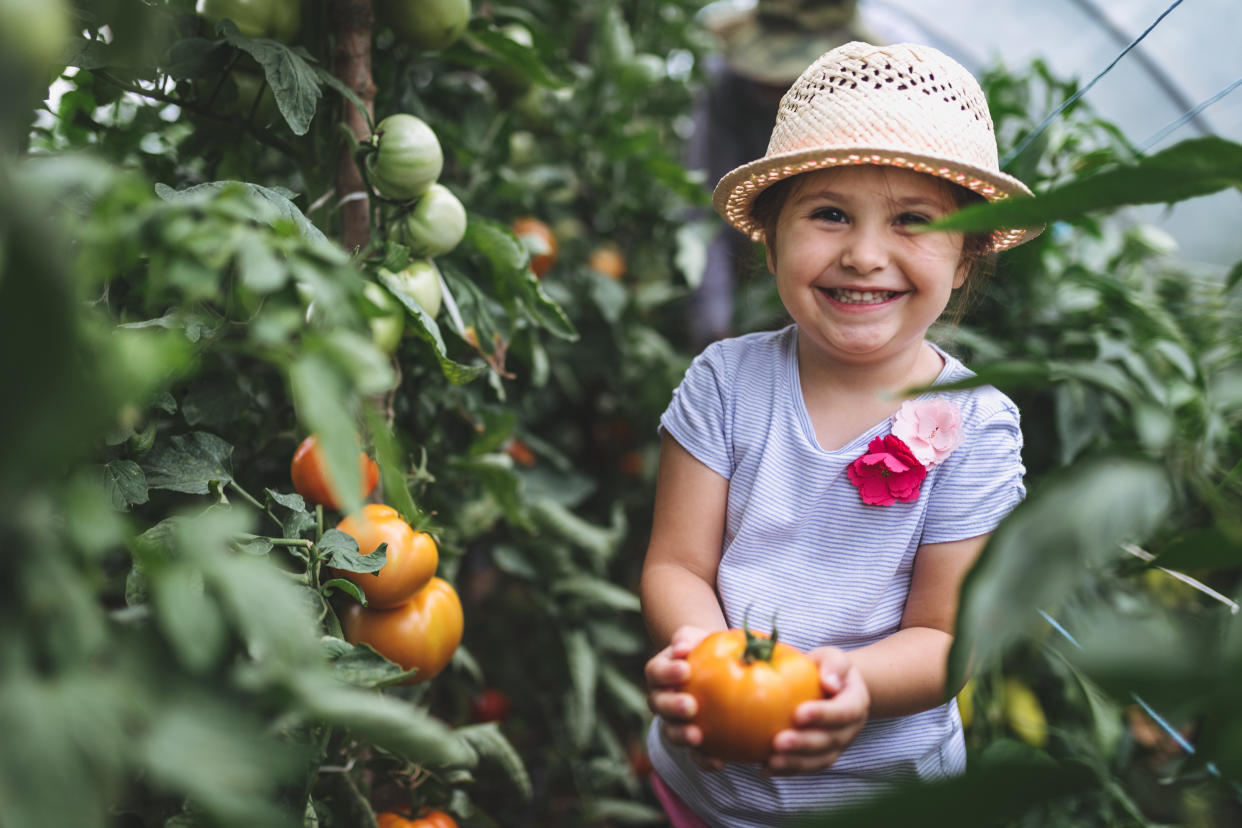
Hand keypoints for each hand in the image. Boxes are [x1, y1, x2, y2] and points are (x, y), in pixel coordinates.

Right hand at [644, 625, 724, 769]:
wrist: (716, 670)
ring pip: (670, 732)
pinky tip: (720, 762)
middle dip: (672, 707)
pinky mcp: (691, 741)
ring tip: (697, 736)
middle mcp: (660, 699)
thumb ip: (688, 637)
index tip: (686, 670)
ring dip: (681, 735)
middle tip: (691, 706)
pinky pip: (694, 754)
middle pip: (658, 704)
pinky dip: (704, 760)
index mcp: (659, 673)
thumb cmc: (706, 649)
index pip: (656, 672)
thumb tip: (683, 645)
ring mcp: (673, 722)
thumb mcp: (698, 637)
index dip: (667, 673)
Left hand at [764, 646, 869, 775]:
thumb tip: (829, 682)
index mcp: (856, 702)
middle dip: (804, 744)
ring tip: (771, 761)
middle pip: (831, 741)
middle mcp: (851, 728)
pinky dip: (787, 770)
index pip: (844, 712)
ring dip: (796, 763)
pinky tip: (765, 768)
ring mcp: (838, 745)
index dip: (823, 716)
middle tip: (778, 742)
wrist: (831, 686)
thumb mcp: (833, 656)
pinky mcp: (822, 755)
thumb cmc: (827, 668)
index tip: (798, 714)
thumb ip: (834, 664)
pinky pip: (807, 766)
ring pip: (820, 759)